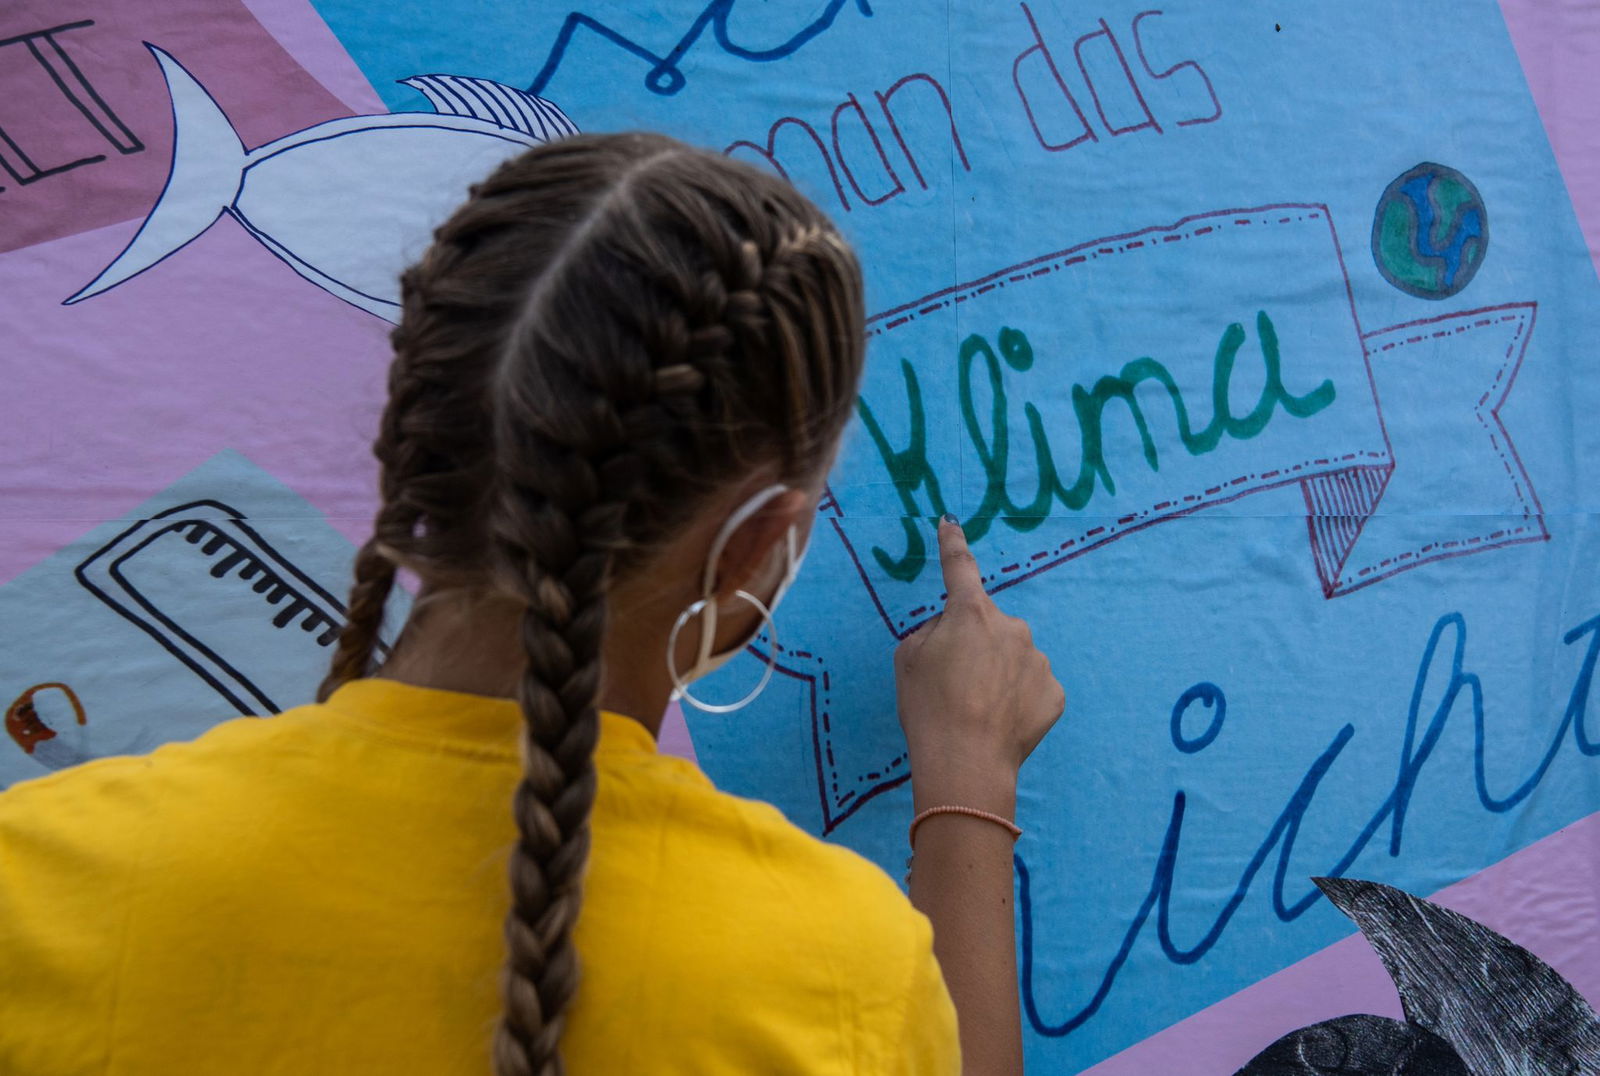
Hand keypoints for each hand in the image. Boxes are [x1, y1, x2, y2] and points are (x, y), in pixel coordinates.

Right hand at [894, 516, 1065, 806]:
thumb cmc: (928, 707)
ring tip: (977, 709)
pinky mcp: (1054, 693)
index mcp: (970, 613)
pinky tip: (1000, 721)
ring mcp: (1038, 660)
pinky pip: (1031, 686)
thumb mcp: (908, 660)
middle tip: (954, 682)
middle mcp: (1012, 627)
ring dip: (998, 673)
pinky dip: (1017, 699)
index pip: (959, 568)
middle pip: (988, 626)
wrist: (966, 762)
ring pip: (1013, 657)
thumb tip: (951, 631)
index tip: (950, 523)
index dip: (952, 544)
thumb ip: (931, 632)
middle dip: (974, 644)